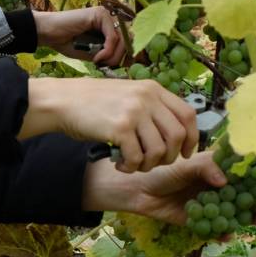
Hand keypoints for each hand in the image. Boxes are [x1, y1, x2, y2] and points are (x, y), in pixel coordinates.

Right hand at [19, 77, 197, 171]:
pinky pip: (137, 158)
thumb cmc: (94, 102)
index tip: (185, 153)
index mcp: (153, 89)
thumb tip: (177, 133)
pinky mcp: (119, 128)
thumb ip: (152, 107)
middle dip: (170, 157)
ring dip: (148, 165)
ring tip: (134, 165)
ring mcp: (134, 112)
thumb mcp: (129, 95)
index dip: (192, 138)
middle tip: (154, 163)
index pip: (188, 115)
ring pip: (159, 150)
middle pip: (177, 135)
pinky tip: (119, 165)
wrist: (64, 100)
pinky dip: (130, 168)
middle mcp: (147, 98)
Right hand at [33, 7, 124, 65]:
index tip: (112, 67)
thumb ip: (105, 55)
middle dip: (118, 57)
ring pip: (121, 39)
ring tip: (99, 62)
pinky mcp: (100, 14)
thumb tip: (123, 61)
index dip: (123, 56)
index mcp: (106, 27)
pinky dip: (107, 50)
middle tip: (105, 66)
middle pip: (126, 40)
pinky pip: (112, 37)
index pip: (124, 41)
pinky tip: (97, 57)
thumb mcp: (90, 53)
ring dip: (113, 55)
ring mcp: (104, 15)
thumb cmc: (65, 42)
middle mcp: (107, 19)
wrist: (47, 33)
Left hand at [82, 152, 255, 227]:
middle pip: (245, 194)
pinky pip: (216, 229)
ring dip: (249, 217)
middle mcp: (217, 186)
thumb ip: (206, 168)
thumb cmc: (162, 170)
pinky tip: (227, 235)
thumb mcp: (186, 165)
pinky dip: (223, 233)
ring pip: (235, 212)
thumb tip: (226, 181)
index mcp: (217, 168)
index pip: (244, 171)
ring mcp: (211, 205)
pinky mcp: (200, 222)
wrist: (138, 190)